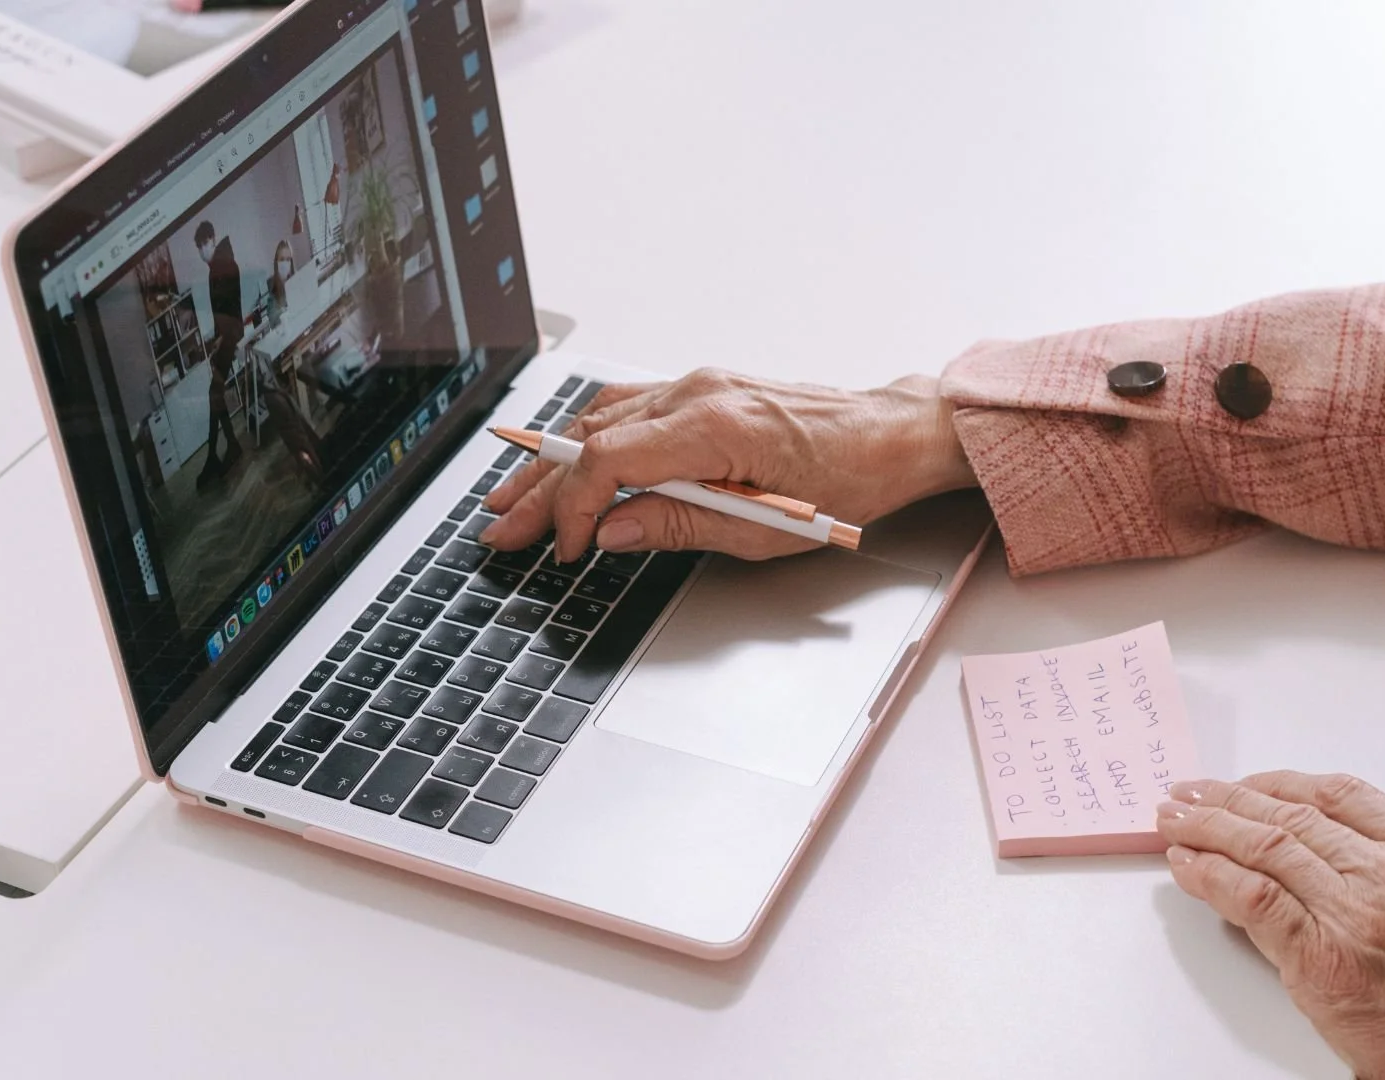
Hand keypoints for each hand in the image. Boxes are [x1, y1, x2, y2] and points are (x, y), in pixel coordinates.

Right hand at [480, 369, 977, 561]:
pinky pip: (625, 408)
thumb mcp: (766, 527)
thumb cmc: (846, 480)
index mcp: (714, 426)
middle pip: (590, 437)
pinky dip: (585, 437)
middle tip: (499, 528)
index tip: (563, 549)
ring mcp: (697, 385)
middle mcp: (698, 393)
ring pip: (599, 418)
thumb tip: (612, 532)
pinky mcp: (700, 389)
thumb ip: (680, 525)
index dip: (572, 508)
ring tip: (512, 497)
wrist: (885, 436)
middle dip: (539, 488)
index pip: (610, 461)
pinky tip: (561, 459)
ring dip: (552, 462)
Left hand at [1153, 772, 1384, 1079]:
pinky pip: (1252, 898)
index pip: (1340, 793)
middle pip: (1293, 814)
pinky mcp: (1326, 957)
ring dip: (1209, 829)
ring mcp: (1360, 910)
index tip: (1249, 784)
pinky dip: (1211, 877)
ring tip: (1176, 821)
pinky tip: (1188, 868)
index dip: (1281, 783)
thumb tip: (1331, 865)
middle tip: (1193, 794)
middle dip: (1232, 799)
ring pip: (1266, 846)